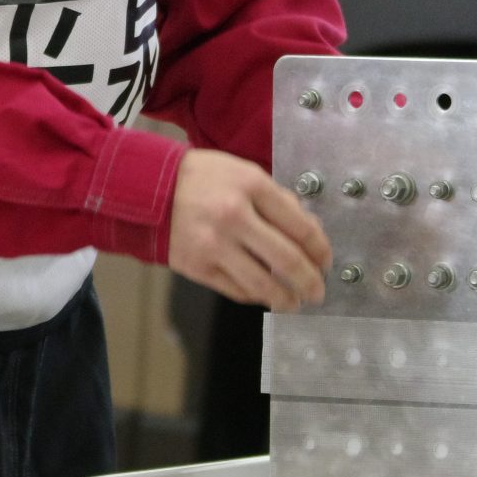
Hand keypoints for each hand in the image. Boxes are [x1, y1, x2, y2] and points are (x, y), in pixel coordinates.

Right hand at [167, 149, 332, 311]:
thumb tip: (310, 232)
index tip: (326, 261)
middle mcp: (234, 216)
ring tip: (295, 303)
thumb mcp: (244, 173)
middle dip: (309, 281)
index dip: (320, 249)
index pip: (300, 226)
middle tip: (318, 291)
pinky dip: (256, 297)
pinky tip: (265, 296)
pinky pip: (236, 290)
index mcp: (251, 186)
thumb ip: (278, 200)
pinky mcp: (198, 266)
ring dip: (286, 299)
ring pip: (262, 284)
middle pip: (286, 259)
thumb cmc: (204, 178)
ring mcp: (214, 245)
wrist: (150, 187)